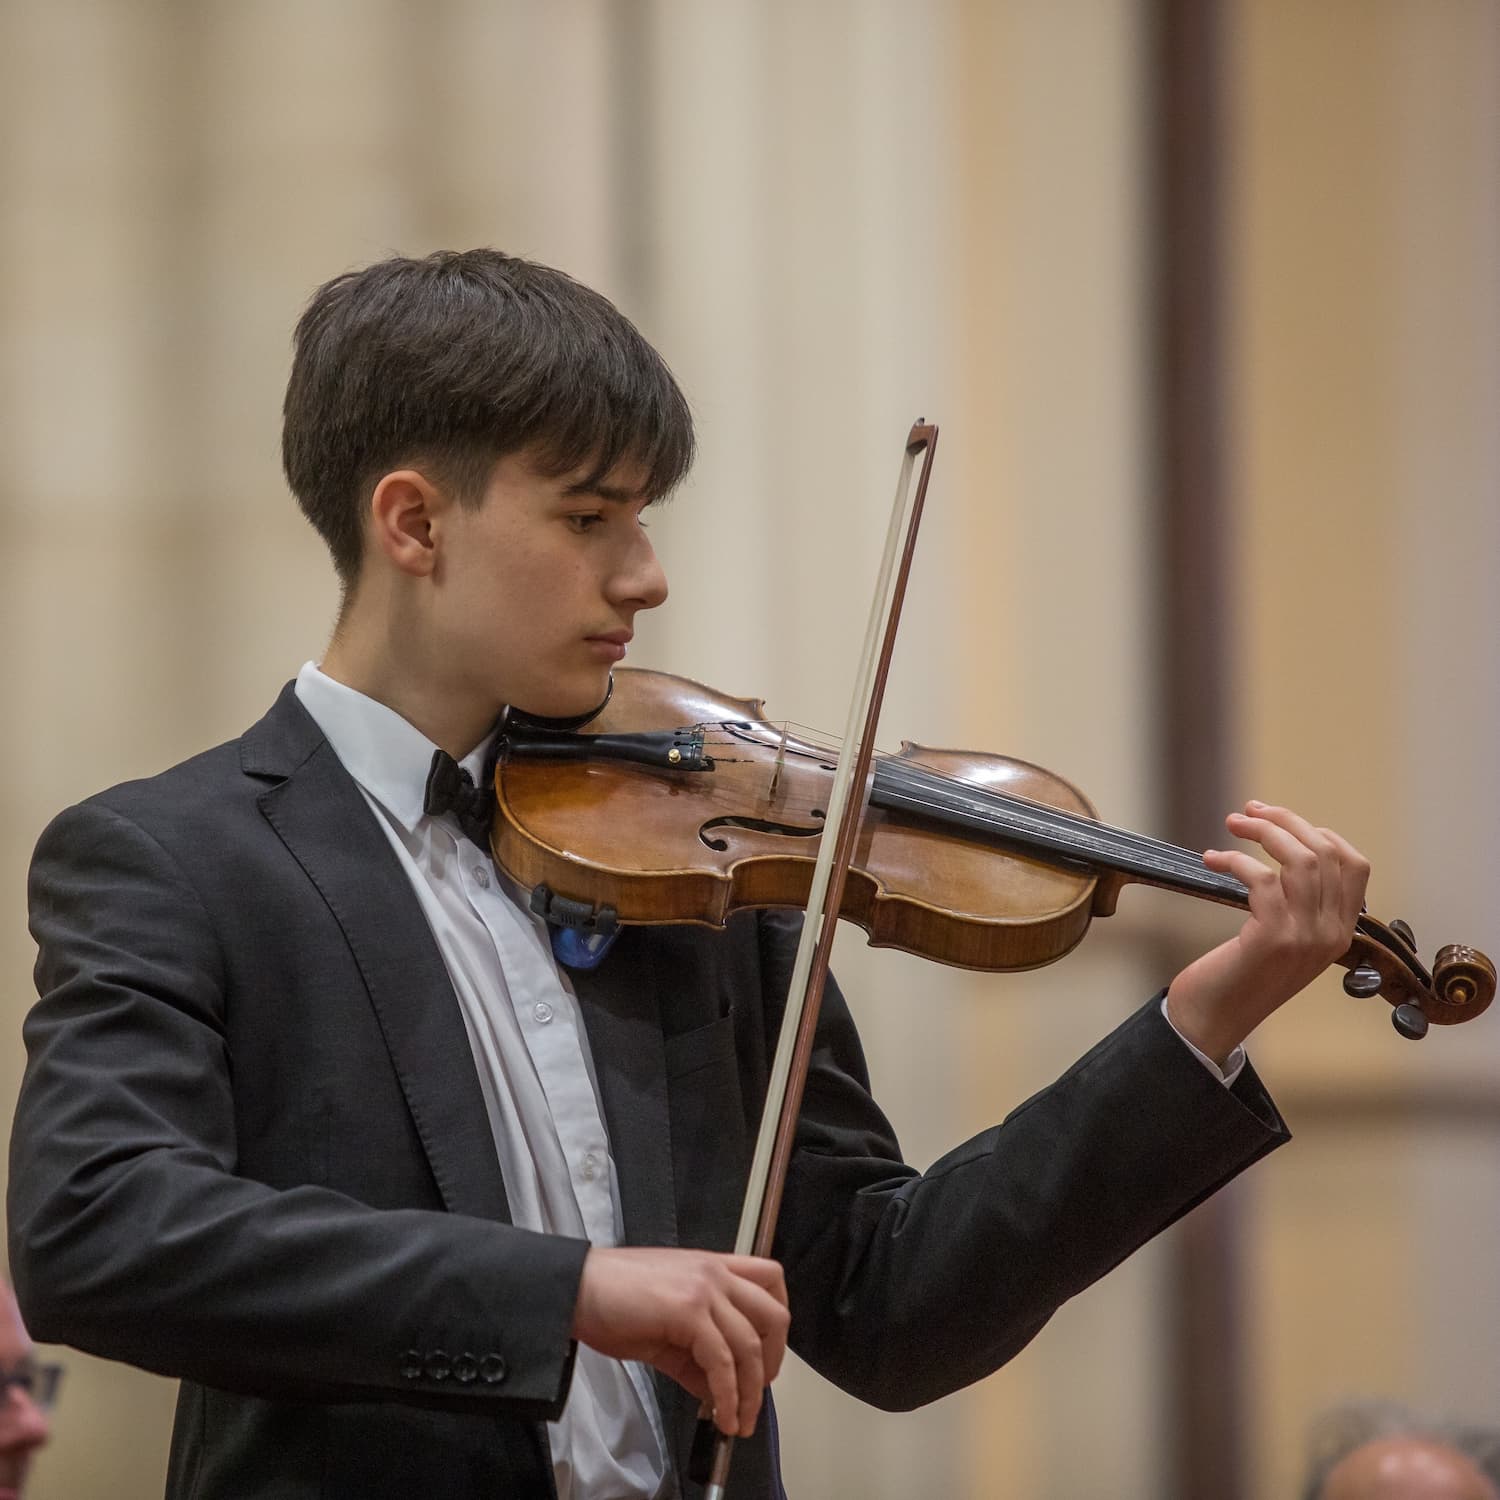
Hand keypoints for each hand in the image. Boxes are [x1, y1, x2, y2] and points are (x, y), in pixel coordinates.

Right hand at [571, 1246, 789, 1436]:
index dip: (777, 1321)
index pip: (770, 1279)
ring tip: (740, 1421)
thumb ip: (696, 1352)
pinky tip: (722, 1416)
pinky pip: (722, 1361)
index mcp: (712, 1266)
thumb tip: (718, 1388)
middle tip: (758, 1393)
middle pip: (774, 1314)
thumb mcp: (665, 1324)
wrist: (576, 1289)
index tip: (768, 1356)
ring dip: (751, 1392)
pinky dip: (728, 1396)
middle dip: (774, 1362)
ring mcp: (704, 1288)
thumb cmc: (612, 1301)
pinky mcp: (688, 1311)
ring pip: (751, 1344)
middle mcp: (715, 1272)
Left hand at [1167, 800, 1369, 1064]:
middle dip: (1285, 821)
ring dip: (1263, 831)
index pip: (1355, 864)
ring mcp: (1306, 937)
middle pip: (1325, 852)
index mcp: (1340, 931)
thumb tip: (1281, 845)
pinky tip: (1212, 860)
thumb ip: (1295, 904)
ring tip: (1232, 822)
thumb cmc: (1237, 974)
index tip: (1280, 820)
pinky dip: (1235, 860)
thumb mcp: (1280, 938)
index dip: (1319, 832)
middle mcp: (1332, 933)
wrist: (1212, 1021)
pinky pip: (1263, 880)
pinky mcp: (1273, 939)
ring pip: (1300, 859)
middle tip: (1248, 810)